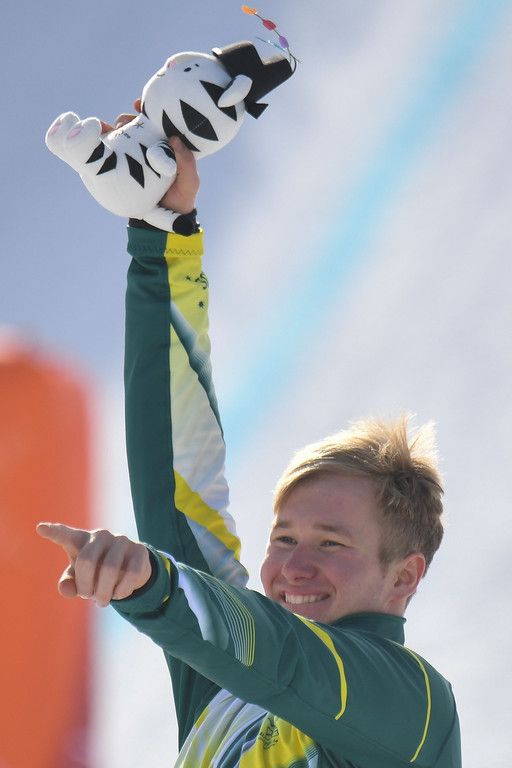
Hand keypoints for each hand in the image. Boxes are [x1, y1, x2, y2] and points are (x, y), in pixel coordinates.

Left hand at [36, 523, 151, 606]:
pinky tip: (118, 594)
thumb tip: (65, 589)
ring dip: (104, 592)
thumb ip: (69, 584)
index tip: (40, 528)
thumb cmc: (97, 573)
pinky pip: (129, 574)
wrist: (130, 570)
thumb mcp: (80, 580)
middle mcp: (101, 536)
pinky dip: (121, 591)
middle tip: (88, 596)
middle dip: (86, 586)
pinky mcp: (139, 550)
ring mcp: (121, 540)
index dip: (54, 532)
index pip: (65, 535)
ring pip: (110, 569)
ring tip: (102, 600)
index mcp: (81, 540)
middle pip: (87, 561)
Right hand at [102, 100, 199, 214]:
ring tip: (108, 129)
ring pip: (123, 136)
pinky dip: (104, 143)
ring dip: (114, 129)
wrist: (162, 223)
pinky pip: (112, 152)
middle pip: (137, 125)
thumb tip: (174, 139)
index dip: (148, 109)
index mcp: (168, 147)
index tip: (137, 104)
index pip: (158, 122)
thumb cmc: (180, 200)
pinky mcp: (123, 167)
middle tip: (122, 121)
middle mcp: (151, 148)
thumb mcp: (190, 183)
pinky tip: (99, 138)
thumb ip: (187, 163)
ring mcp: (136, 157)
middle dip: (127, 118)